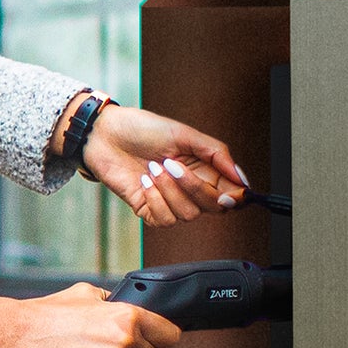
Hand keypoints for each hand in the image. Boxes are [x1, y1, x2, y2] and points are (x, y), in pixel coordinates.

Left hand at [66, 99, 248, 228]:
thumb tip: (242, 179)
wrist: (105, 135)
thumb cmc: (142, 129)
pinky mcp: (149, 209)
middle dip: (194, 188)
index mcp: (204, 168)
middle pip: (212, 207)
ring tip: (153, 167)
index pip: (230, 194)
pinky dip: (155, 199)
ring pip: (187, 215)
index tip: (230, 194)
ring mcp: (169, 200)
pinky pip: (163, 219)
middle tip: (172, 164)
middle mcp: (189, 187)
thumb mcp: (183, 134)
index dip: (234, 198)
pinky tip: (144, 180)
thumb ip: (216, 153)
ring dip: (169, 190)